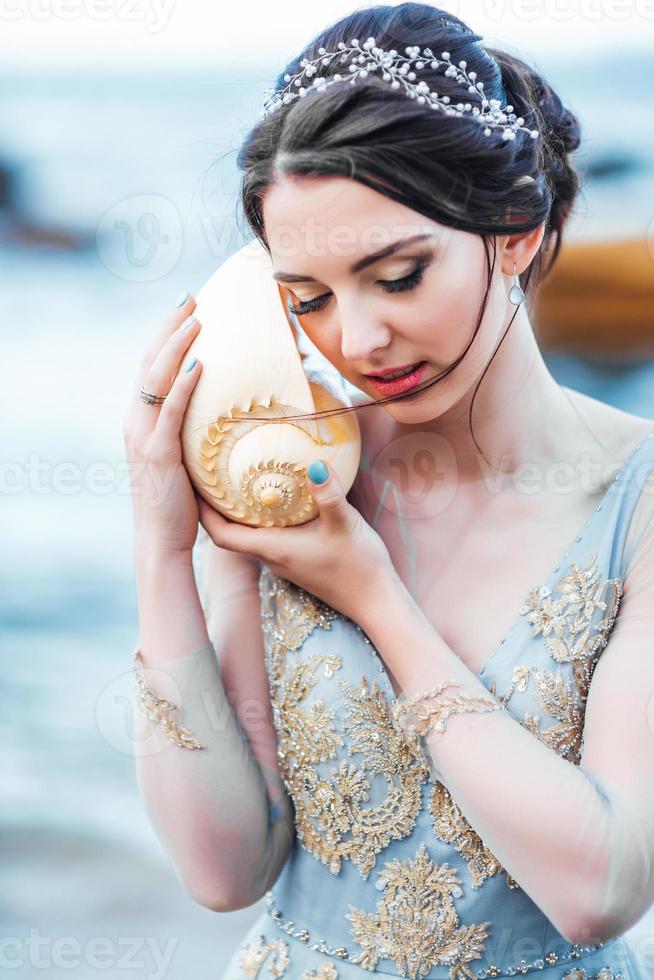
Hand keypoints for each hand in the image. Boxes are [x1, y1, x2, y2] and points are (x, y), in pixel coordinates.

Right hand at [122, 292, 203, 556]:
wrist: (162, 538)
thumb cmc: (181, 501)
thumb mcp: (187, 457)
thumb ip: (197, 430)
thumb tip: (230, 410)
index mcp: (142, 420)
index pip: (152, 367)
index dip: (167, 335)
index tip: (188, 309)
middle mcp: (136, 422)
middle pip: (150, 362)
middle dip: (170, 328)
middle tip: (191, 299)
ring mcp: (144, 436)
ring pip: (157, 379)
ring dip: (176, 345)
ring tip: (196, 319)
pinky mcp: (158, 453)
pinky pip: (170, 411)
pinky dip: (183, 385)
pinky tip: (200, 364)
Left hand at [195, 460, 397, 623]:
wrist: (376, 601)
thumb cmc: (359, 567)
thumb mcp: (345, 524)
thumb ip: (329, 494)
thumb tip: (316, 463)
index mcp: (274, 549)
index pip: (222, 536)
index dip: (203, 514)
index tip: (193, 488)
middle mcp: (273, 557)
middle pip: (231, 533)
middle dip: (216, 508)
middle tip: (210, 476)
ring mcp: (285, 561)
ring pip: (251, 535)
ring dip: (240, 513)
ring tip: (236, 481)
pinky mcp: (299, 561)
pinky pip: (270, 537)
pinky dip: (263, 518)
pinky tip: (276, 499)